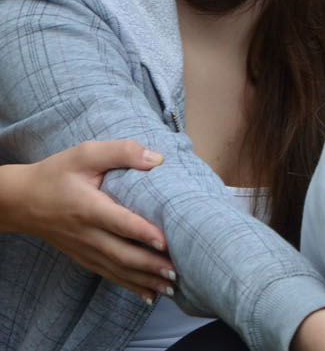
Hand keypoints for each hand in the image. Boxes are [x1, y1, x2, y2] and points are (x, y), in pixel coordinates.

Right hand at [0, 141, 173, 302]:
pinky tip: (150, 295)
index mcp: (88, 208)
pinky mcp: (83, 257)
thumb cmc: (56, 174)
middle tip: (179, 272)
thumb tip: (158, 159)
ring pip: (118, 269)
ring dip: (146, 280)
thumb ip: (122, 152)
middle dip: (151, 266)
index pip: (119, 223)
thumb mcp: (85, 154)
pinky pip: (109, 274)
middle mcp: (86, 234)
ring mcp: (84, 249)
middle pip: (122, 254)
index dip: (143, 233)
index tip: (166, 243)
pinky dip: (130, 285)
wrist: (20, 201)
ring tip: (173, 288)